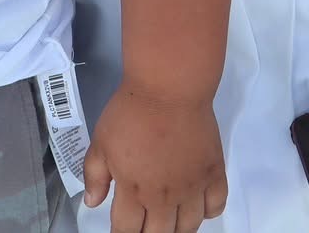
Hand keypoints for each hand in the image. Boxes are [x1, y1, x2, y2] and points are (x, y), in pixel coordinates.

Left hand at [83, 88, 226, 232]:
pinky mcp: (214, 173)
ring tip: (170, 222)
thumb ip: (95, 175)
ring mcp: (193, 187)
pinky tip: (197, 205)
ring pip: (189, 227)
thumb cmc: (131, 112)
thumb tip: (92, 202)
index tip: (122, 230)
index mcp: (133, 191)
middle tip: (145, 225)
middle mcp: (164, 198)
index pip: (127, 231)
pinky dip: (208, 212)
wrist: (169, 88)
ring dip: (177, 229)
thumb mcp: (100, 142)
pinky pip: (216, 206)